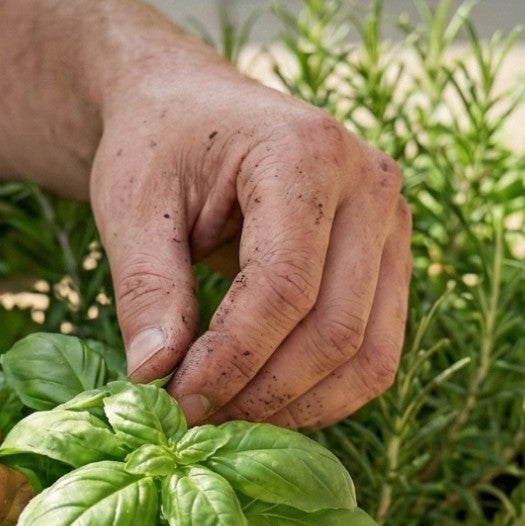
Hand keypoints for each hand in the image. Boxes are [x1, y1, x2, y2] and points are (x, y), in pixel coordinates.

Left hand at [90, 48, 410, 429]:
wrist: (185, 105)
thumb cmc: (156, 146)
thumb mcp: (132, 207)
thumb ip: (146, 291)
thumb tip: (155, 378)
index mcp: (305, 153)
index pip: (285, 286)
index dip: (233, 358)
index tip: (175, 399)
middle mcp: (371, 184)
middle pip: (335, 329)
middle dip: (261, 392)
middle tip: (192, 420)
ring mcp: (392, 223)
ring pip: (369, 354)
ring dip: (296, 406)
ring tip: (222, 418)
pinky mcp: (390, 260)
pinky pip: (375, 353)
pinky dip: (321, 394)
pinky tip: (259, 404)